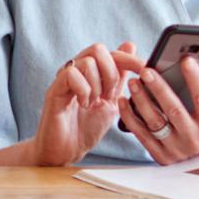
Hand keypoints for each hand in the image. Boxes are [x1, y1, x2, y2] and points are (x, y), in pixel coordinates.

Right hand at [32, 43, 137, 166]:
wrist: (66, 151)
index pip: (111, 53)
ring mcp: (63, 79)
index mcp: (90, 73)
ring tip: (94, 103)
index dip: (129, 59)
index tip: (145, 70)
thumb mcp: (112, 102)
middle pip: (97, 49)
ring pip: (86, 62)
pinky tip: (84, 105)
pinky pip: (71, 75)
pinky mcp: (54, 90)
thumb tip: (130, 46)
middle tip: (109, 94)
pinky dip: (84, 90)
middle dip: (111, 72)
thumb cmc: (85, 129)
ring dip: (97, 85)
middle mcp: (76, 71)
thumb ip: (121, 77)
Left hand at [124, 54, 198, 164]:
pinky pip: (141, 134)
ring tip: (133, 82)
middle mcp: (193, 138)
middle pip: (174, 110)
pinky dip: (130, 116)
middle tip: (146, 70)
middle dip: (159, 89)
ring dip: (141, 101)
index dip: (195, 79)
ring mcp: (175, 148)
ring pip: (155, 122)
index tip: (186, 59)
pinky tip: (124, 100)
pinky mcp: (159, 155)